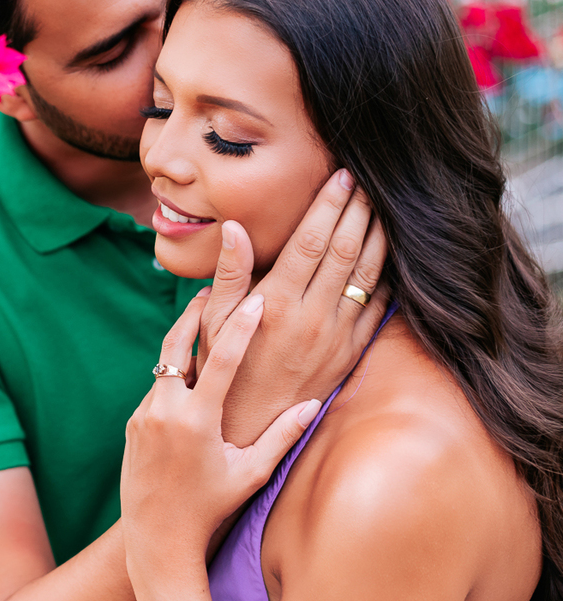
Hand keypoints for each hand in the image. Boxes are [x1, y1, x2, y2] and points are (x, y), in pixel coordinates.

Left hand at [121, 290, 320, 582]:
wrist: (157, 537)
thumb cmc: (212, 507)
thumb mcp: (251, 474)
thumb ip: (282, 436)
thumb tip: (315, 403)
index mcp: (196, 420)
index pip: (221, 359)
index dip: (240, 325)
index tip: (255, 297)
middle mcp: (165, 410)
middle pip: (176, 345)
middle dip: (194, 314)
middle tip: (212, 289)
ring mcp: (144, 415)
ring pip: (165, 368)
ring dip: (184, 346)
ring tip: (204, 321)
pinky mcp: (133, 423)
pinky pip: (156, 390)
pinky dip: (174, 377)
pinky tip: (191, 370)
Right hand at [200, 169, 389, 445]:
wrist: (251, 424)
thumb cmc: (224, 367)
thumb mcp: (213, 321)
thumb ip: (229, 273)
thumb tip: (234, 229)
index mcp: (276, 302)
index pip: (311, 241)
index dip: (328, 205)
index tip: (340, 177)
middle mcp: (312, 317)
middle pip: (345, 250)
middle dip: (359, 210)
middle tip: (368, 180)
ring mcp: (337, 335)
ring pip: (368, 274)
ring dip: (378, 236)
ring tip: (382, 206)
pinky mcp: (351, 352)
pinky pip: (379, 306)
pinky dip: (386, 275)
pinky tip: (387, 253)